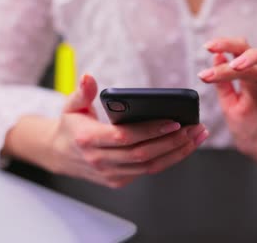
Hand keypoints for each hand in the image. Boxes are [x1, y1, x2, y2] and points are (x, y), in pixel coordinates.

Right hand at [47, 74, 208, 187]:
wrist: (60, 154)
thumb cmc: (70, 126)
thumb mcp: (71, 105)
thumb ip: (82, 91)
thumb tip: (89, 77)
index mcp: (88, 140)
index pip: (125, 137)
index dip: (150, 131)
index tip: (173, 122)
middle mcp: (100, 161)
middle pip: (143, 155)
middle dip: (172, 142)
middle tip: (194, 127)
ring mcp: (110, 174)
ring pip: (150, 167)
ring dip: (177, 152)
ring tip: (196, 136)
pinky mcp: (119, 181)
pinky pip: (148, 171)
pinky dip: (169, 160)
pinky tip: (184, 146)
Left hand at [198, 38, 256, 173]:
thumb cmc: (253, 135)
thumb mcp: (232, 110)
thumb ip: (224, 87)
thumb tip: (216, 59)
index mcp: (247, 81)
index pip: (235, 56)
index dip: (221, 50)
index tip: (206, 49)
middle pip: (252, 51)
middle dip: (232, 46)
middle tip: (215, 48)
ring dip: (255, 56)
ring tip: (237, 64)